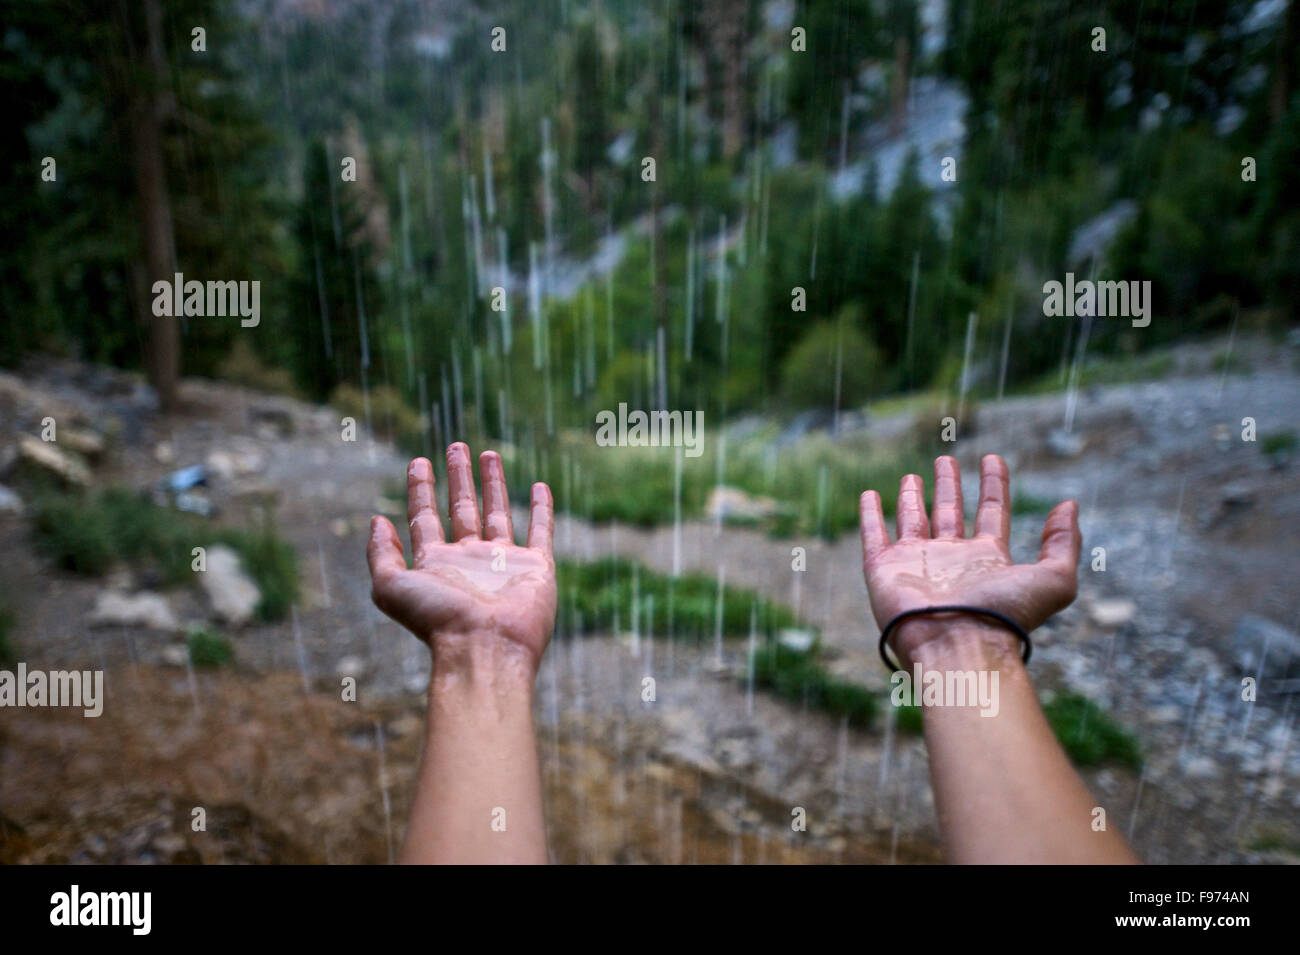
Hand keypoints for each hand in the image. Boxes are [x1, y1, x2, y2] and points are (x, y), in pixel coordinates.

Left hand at [366, 443, 556, 672]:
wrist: (485, 646)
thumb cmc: (438, 620)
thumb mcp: (391, 587)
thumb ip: (381, 553)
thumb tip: (376, 520)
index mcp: (437, 563)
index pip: (425, 517)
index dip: (420, 488)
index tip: (418, 461)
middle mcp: (470, 560)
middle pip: (463, 509)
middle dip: (458, 477)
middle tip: (456, 445)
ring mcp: (504, 562)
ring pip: (498, 512)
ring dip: (493, 483)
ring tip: (488, 453)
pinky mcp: (537, 567)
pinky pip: (541, 531)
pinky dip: (542, 508)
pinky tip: (540, 486)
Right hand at [858, 454, 1079, 666]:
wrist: (956, 646)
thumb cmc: (1003, 616)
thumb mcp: (1053, 580)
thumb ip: (1064, 544)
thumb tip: (1069, 506)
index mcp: (986, 558)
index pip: (992, 512)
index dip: (994, 484)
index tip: (993, 459)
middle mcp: (950, 559)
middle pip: (950, 513)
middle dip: (949, 486)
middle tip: (946, 460)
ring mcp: (915, 562)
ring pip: (912, 520)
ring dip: (912, 497)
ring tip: (911, 476)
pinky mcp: (883, 569)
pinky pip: (874, 535)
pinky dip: (870, 515)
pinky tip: (870, 495)